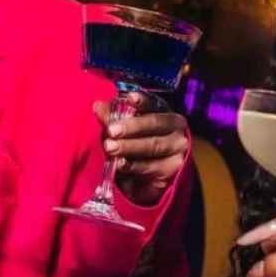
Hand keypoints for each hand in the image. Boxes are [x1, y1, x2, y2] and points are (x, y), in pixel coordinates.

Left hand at [97, 91, 188, 206]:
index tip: (129, 98)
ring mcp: (177, 151)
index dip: (142, 101)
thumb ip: (114, 118)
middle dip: (131, 127)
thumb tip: (98, 107)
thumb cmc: (139, 147)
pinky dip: (133, 166)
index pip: (154, 104)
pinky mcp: (172, 171)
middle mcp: (175, 131)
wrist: (153, 178)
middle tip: (111, 130)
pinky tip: (120, 165)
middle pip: (154, 124)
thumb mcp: (127, 131)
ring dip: (129, 147)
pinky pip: (151, 167)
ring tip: (110, 148)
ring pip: (153, 146)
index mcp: (165, 115)